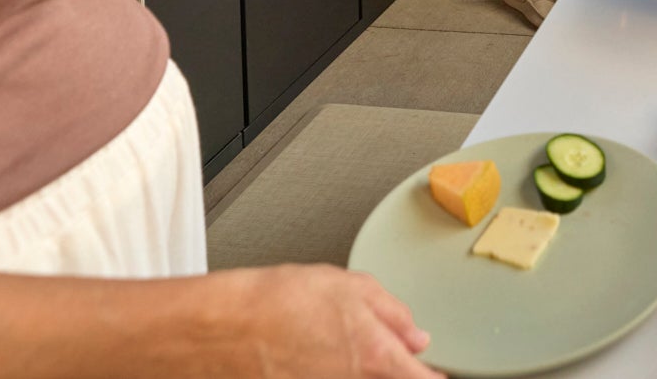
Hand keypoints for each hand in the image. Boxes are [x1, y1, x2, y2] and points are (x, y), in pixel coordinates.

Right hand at [214, 265, 442, 376]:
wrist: (217, 330)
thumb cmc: (275, 302)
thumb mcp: (348, 286)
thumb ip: (392, 314)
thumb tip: (418, 336)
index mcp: (374, 355)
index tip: (439, 376)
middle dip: (390, 371)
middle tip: (375, 353)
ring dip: (356, 369)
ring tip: (325, 348)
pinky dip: (323, 371)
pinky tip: (306, 358)